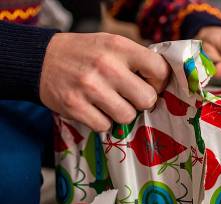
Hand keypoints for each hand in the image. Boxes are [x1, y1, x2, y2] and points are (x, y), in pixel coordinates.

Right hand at [40, 33, 169, 131]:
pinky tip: (94, 109)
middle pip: (147, 100)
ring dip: (121, 113)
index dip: (159, 82)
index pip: (159, 70)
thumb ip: (136, 60)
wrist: (42, 59)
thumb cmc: (85, 54)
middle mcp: (107, 66)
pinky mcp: (75, 106)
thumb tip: (162, 82)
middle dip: (141, 102)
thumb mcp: (112, 45)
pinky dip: (102, 122)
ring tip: (109, 102)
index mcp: (120, 46)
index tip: (150, 85)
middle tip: (130, 97)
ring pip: (127, 116)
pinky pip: (105, 126)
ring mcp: (90, 87)